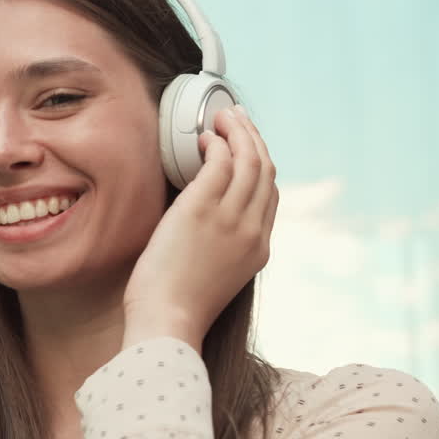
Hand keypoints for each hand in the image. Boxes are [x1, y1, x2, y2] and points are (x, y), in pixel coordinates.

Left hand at [122, 107, 278, 352]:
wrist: (167, 321)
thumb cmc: (176, 306)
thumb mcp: (215, 276)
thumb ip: (221, 248)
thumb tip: (205, 224)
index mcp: (258, 248)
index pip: (270, 194)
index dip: (261, 162)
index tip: (247, 146)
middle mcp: (252, 230)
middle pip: (265, 170)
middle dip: (253, 138)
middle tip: (235, 118)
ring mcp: (230, 219)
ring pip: (249, 159)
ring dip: (237, 131)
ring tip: (220, 118)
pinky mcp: (201, 210)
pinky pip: (220, 163)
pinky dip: (217, 144)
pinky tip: (205, 138)